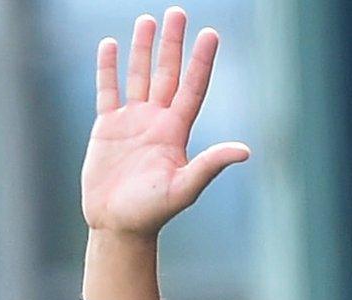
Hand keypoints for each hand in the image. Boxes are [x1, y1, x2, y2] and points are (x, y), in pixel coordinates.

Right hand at [82, 8, 250, 237]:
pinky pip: (108, 90)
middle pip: (167, 74)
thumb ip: (210, 166)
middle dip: (173, 44)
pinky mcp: (107, 127)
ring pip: (139, 76)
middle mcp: (157, 121)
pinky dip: (107, 68)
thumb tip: (244, 151)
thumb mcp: (184, 189)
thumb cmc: (152, 213)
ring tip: (148, 20)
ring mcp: (132, 122)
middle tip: (178, 12)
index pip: (192, 88)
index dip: (201, 61)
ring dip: (144, 49)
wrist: (118, 226)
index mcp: (176, 132)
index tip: (211, 33)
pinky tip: (109, 44)